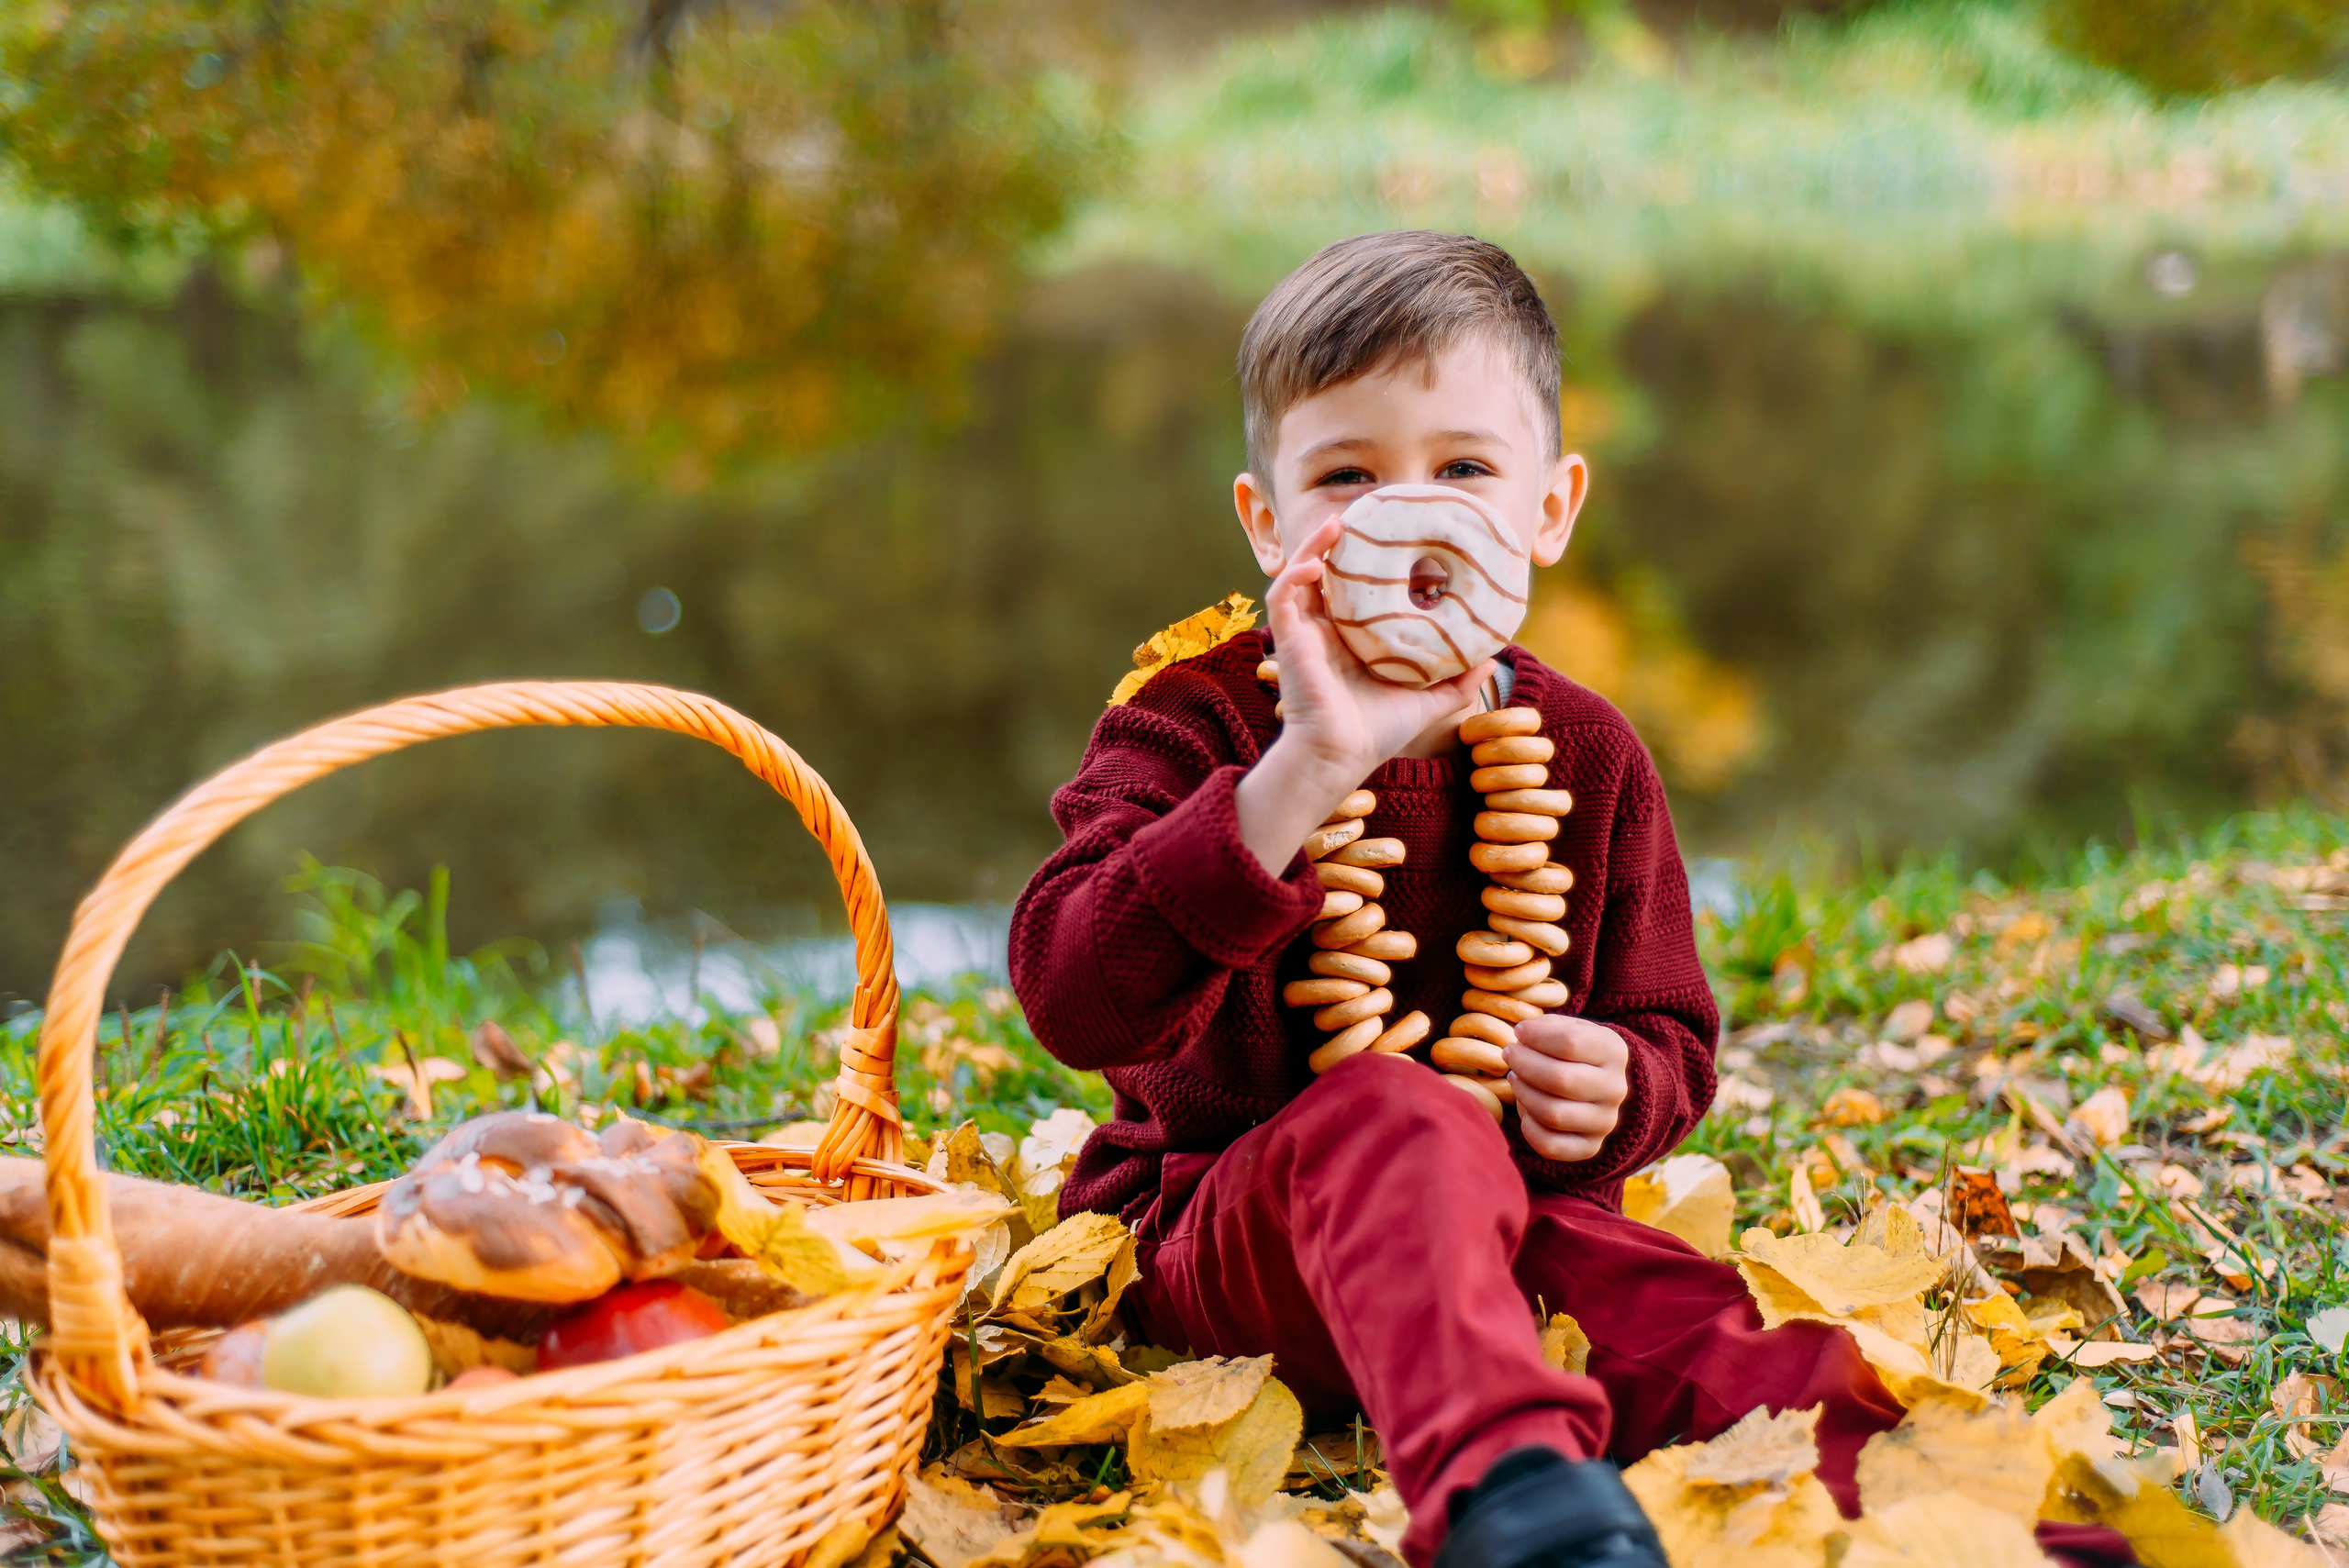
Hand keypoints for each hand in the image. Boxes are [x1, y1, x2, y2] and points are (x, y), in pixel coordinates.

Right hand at [1234, 519, 1489, 873]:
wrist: (1341, 757)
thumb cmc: (1376, 733)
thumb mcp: (1429, 700)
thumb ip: (1459, 680)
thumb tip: (1495, 656)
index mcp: (1351, 639)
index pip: (1355, 589)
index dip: (1367, 560)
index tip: (1393, 535)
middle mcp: (1324, 630)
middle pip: (1327, 572)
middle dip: (1340, 542)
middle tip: (1365, 516)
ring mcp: (1304, 633)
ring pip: (1300, 574)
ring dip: (1314, 545)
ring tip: (1339, 523)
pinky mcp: (1288, 641)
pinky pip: (1283, 596)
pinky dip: (1295, 573)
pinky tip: (1316, 561)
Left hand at [1506, 1017, 1628, 1163]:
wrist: (1598, 1085)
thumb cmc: (1574, 1051)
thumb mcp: (1569, 1028)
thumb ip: (1547, 1026)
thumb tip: (1524, 1035)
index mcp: (1614, 1051)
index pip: (1570, 1042)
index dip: (1536, 1036)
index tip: (1519, 1032)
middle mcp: (1615, 1089)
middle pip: (1560, 1079)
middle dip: (1524, 1064)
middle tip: (1509, 1054)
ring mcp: (1605, 1122)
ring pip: (1552, 1113)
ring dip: (1522, 1093)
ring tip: (1515, 1078)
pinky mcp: (1591, 1147)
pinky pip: (1550, 1144)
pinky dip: (1528, 1127)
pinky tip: (1525, 1109)